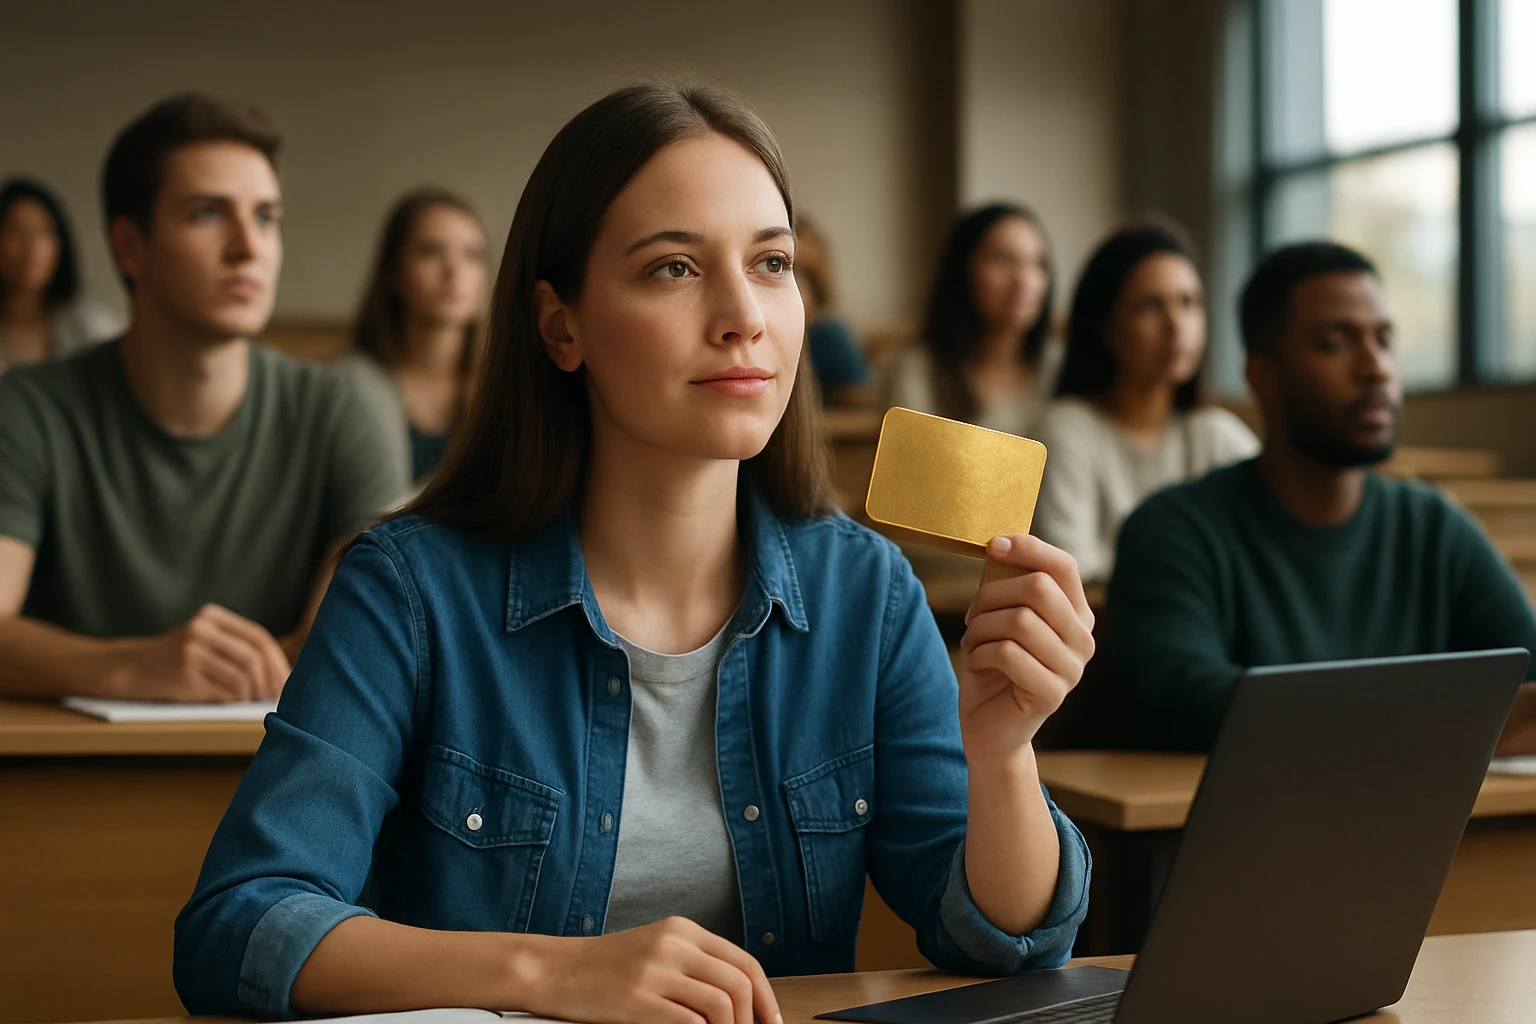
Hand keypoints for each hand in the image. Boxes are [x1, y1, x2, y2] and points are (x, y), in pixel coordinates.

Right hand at [116, 604, 291, 701]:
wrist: (129, 668)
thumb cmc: (176, 659)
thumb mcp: (204, 640)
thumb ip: (236, 648)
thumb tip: (280, 675)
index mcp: (211, 616)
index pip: (258, 638)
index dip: (277, 662)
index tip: (285, 681)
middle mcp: (201, 630)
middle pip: (253, 658)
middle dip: (269, 681)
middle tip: (273, 697)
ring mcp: (191, 652)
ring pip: (241, 677)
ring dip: (251, 694)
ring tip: (251, 701)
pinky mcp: (184, 676)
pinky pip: (223, 692)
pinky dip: (234, 701)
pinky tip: (231, 702)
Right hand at [522, 917, 780, 1023]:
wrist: (555, 969)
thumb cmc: (604, 967)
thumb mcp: (655, 950)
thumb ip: (693, 965)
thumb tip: (736, 1000)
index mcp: (683, 930)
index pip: (744, 961)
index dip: (766, 996)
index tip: (771, 1022)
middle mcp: (674, 944)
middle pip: (738, 983)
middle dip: (752, 1019)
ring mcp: (655, 969)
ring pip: (720, 1004)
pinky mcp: (637, 997)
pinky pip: (689, 1022)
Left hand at [958, 535, 1095, 764]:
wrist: (990, 728)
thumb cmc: (994, 666)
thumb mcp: (1001, 618)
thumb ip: (1010, 587)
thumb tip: (1000, 544)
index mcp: (1076, 614)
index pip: (1063, 566)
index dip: (1027, 548)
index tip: (992, 546)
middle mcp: (1083, 639)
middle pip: (1038, 589)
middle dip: (991, 595)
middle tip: (972, 615)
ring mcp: (1072, 668)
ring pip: (1019, 621)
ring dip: (981, 628)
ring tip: (972, 642)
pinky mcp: (1052, 694)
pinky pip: (1008, 653)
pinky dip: (980, 653)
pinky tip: (977, 662)